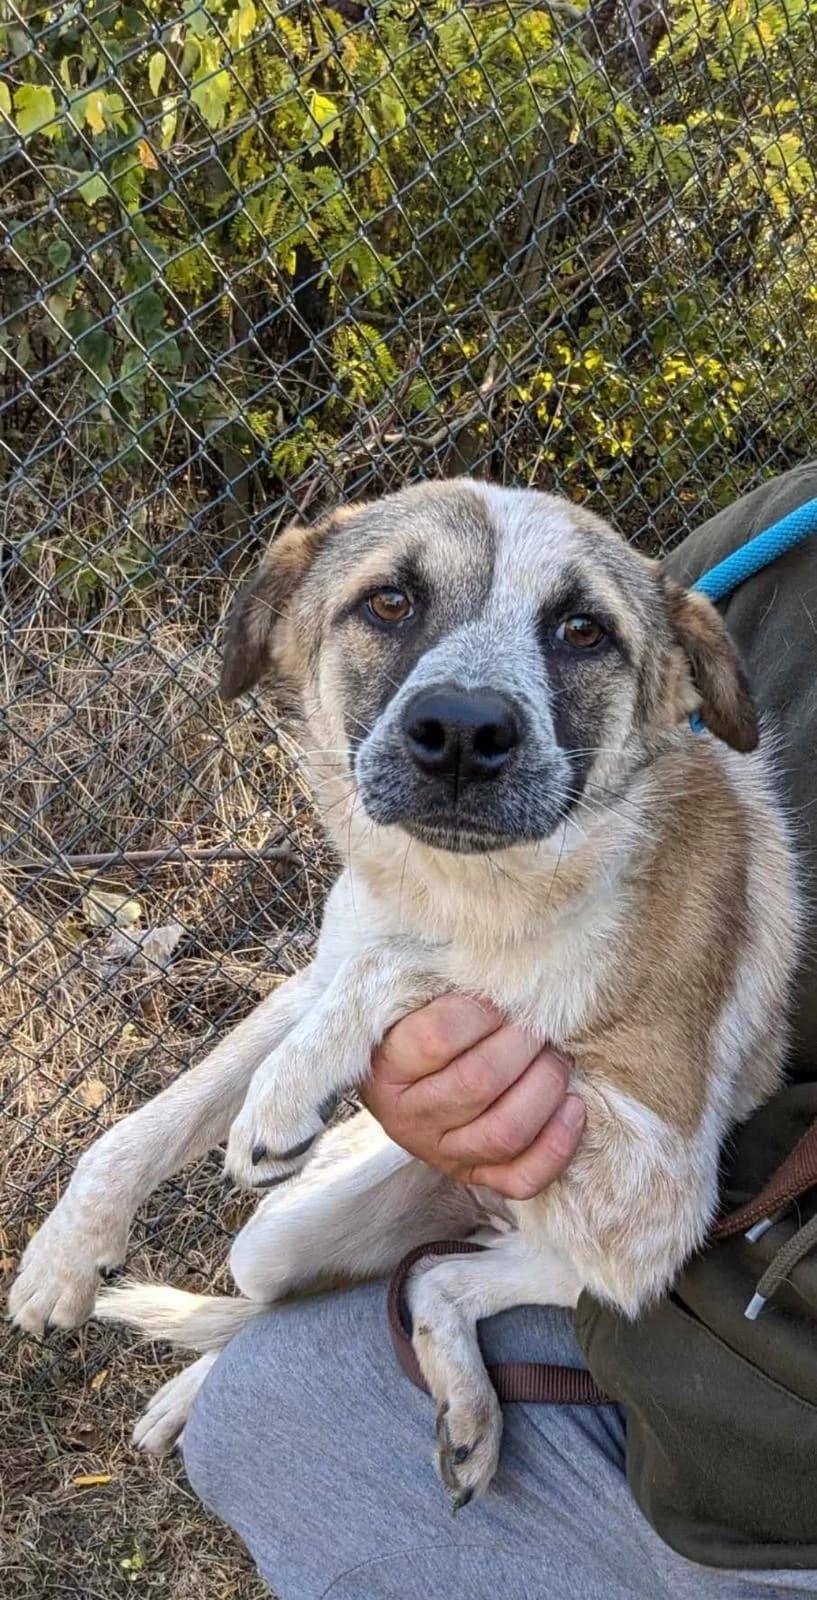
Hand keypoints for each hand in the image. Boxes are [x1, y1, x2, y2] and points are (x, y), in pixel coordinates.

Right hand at [361, 997, 583, 1199]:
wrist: (403, 1086)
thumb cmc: (417, 1030)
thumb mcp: (414, 1005)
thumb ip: (447, 990)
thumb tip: (506, 977)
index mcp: (387, 1070)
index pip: (437, 1038)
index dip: (480, 1012)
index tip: (498, 1000)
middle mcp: (410, 1120)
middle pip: (478, 1084)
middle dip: (522, 1045)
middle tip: (537, 1025)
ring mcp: (444, 1155)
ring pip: (504, 1133)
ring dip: (544, 1088)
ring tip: (556, 1060)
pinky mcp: (478, 1178)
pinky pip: (523, 1178)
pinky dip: (557, 1146)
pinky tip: (572, 1106)